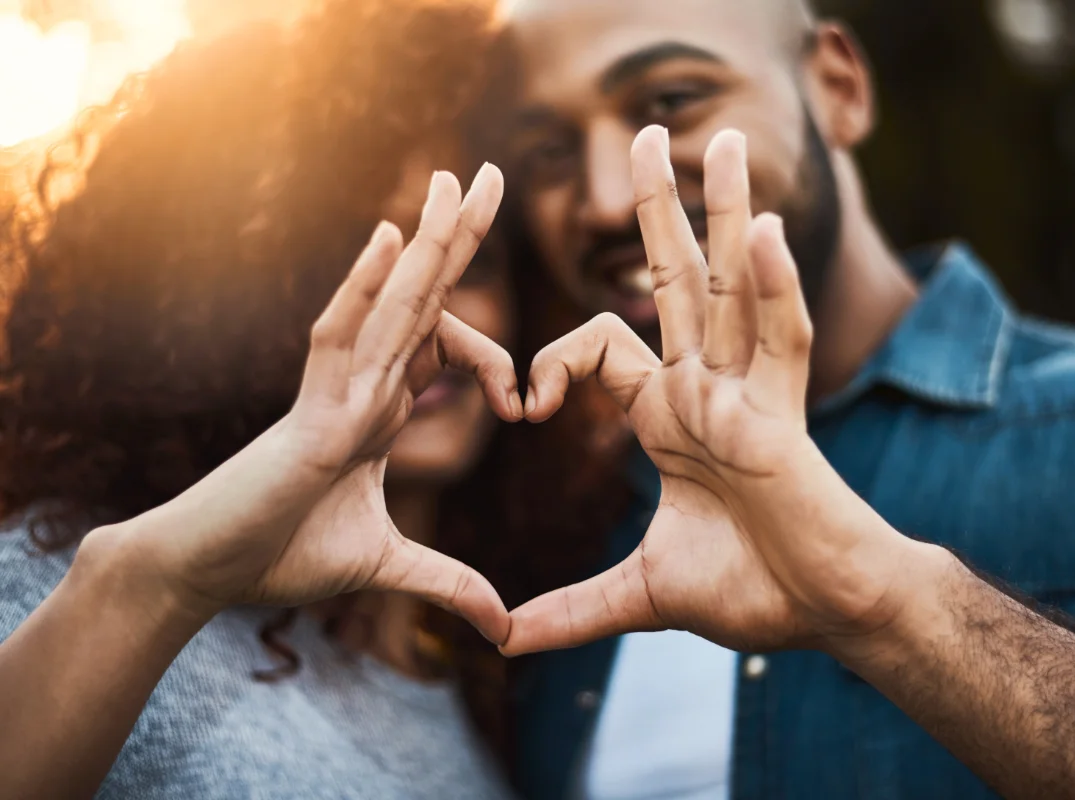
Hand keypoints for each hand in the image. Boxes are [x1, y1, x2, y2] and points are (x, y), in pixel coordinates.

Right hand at [108, 166, 517, 643]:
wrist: (206, 571)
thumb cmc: (280, 556)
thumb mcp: (387, 566)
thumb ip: (448, 584)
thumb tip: (503, 628)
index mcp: (379, 408)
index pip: (445, 351)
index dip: (494, 363)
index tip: (522, 407)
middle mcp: (361, 385)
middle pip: (422, 298)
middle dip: (458, 238)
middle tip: (492, 175)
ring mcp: (335, 393)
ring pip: (390, 305)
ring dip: (425, 243)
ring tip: (454, 181)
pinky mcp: (311, 415)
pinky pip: (339, 339)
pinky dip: (363, 290)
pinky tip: (392, 238)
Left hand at [502, 128, 918, 654]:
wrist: (820, 616)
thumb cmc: (749, 593)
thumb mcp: (639, 595)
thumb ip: (572, 609)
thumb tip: (502, 638)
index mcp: (668, 415)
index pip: (600, 345)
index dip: (552, 361)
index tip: (523, 408)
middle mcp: (707, 388)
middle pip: (675, 280)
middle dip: (657, 209)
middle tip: (642, 136)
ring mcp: (750, 394)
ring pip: (735, 287)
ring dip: (728, 214)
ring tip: (726, 141)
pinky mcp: (787, 417)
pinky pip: (783, 339)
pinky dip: (774, 288)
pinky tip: (764, 234)